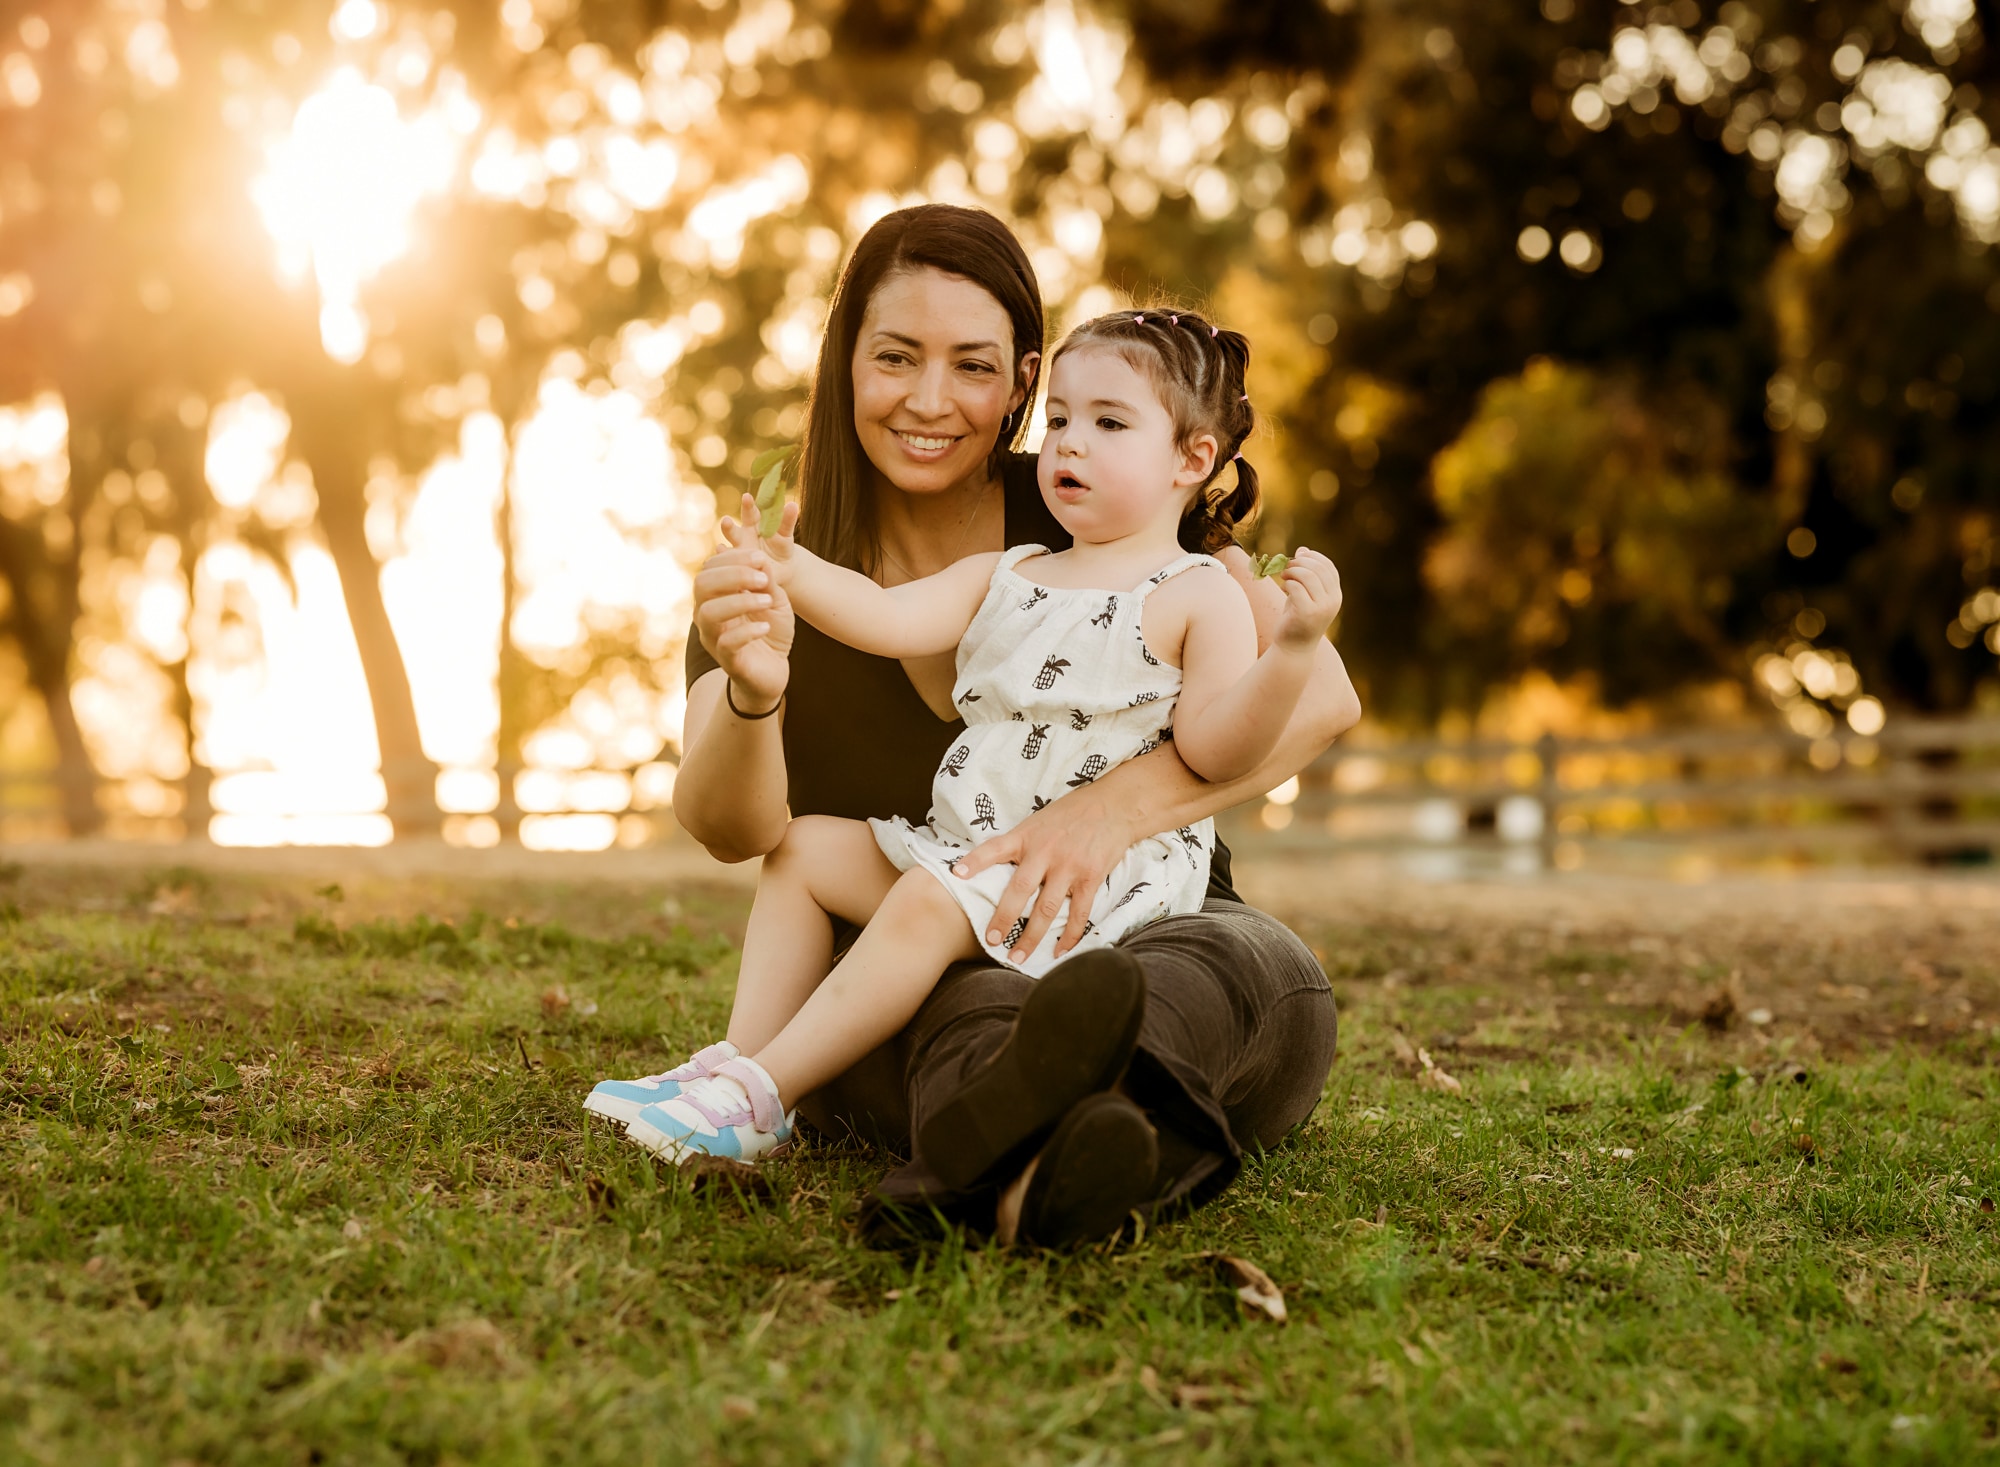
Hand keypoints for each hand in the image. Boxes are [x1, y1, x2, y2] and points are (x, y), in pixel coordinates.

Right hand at [694, 503, 797, 710]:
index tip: (760, 558)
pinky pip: (726, 643)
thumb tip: (759, 556)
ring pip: (708, 613)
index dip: (732, 558)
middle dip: (733, 575)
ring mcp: (713, 638)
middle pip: (702, 584)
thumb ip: (766, 580)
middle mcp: (707, 614)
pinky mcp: (727, 660)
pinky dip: (747, 632)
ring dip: (740, 601)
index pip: (710, 568)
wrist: (772, 670)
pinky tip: (765, 627)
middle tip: (762, 579)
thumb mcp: (774, 599)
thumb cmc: (769, 630)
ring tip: (766, 601)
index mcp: (715, 595)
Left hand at [951, 780, 1135, 963]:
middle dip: (1003, 918)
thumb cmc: (1073, 813)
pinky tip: (1058, 951)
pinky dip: (1069, 936)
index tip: (957, 874)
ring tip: (1018, 956)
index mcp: (1027, 835)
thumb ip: (1023, 843)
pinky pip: (1078, 913)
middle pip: (1019, 890)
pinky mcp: (1090, 877)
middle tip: (991, 940)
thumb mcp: (1040, 820)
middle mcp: (1045, 851)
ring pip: (1047, 908)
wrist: (1115, 805)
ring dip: (1032, 936)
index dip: (975, 861)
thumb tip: (999, 866)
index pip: (995, 847)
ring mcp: (1068, 866)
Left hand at [1271, 547, 1342, 651]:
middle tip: (1286, 566)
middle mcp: (1333, 601)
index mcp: (1335, 595)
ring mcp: (1322, 608)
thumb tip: (1303, 549)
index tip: (1299, 556)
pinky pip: (1296, 588)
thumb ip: (1306, 574)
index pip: (1329, 567)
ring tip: (1283, 575)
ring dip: (1292, 571)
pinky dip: (1288, 583)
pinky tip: (1283, 587)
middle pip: (1318, 569)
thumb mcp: (1304, 594)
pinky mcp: (1307, 613)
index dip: (1313, 557)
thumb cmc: (1297, 619)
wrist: (1293, 648)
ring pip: (1308, 576)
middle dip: (1300, 563)